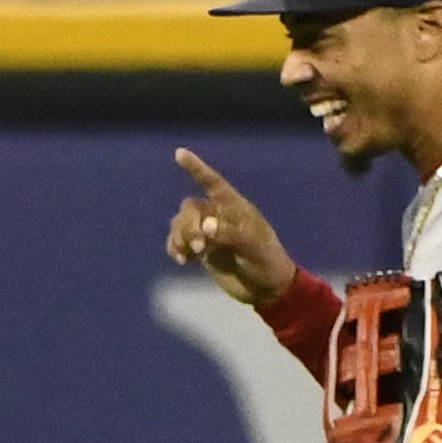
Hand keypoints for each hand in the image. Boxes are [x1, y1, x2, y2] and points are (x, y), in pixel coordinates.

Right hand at [166, 149, 297, 307]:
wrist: (265, 289)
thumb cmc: (266, 262)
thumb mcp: (253, 247)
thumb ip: (229, 234)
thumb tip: (205, 226)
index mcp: (234, 207)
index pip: (213, 182)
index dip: (196, 168)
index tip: (179, 154)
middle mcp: (218, 215)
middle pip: (190, 208)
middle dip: (188, 226)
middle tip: (199, 248)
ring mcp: (208, 234)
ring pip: (180, 224)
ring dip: (179, 238)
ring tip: (187, 257)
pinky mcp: (201, 251)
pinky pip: (178, 242)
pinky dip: (174, 248)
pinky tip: (181, 260)